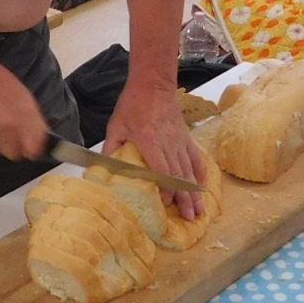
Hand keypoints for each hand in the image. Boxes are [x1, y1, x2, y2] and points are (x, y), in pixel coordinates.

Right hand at [0, 61, 50, 160]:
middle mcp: (11, 131)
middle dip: (16, 147)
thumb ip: (34, 122)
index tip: (31, 146)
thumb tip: (39, 139)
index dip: (33, 150)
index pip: (34, 151)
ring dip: (1, 142)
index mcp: (27, 121)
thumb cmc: (4, 84)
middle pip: (15, 154)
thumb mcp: (26, 100)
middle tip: (13, 136)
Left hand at [103, 81, 209, 220]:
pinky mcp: (186, 137)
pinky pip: (196, 157)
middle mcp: (168, 143)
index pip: (162, 170)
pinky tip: (202, 186)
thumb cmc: (132, 104)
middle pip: (179, 175)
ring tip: (199, 209)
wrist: (153, 85)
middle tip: (190, 217)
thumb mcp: (116, 126)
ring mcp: (180, 141)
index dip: (166, 189)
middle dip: (185, 198)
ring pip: (190, 170)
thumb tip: (101, 169)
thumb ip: (111, 148)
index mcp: (150, 142)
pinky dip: (200, 172)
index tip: (167, 204)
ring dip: (194, 191)